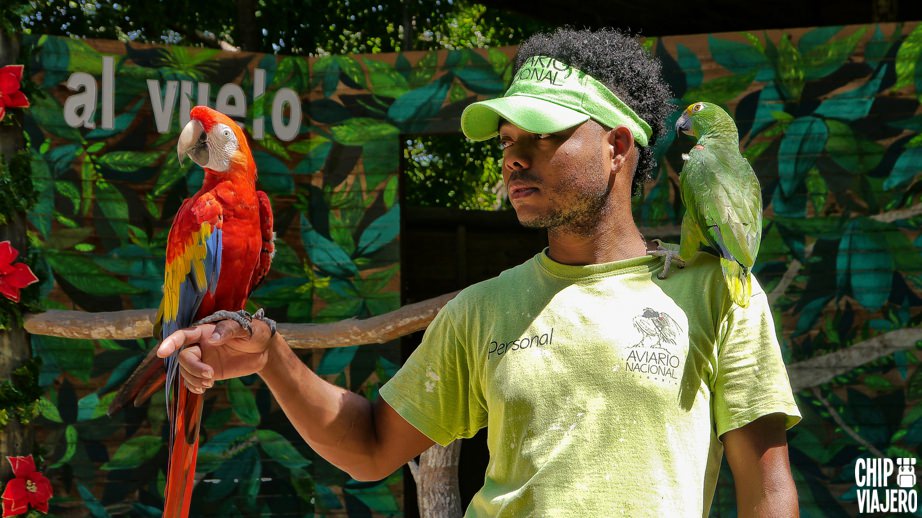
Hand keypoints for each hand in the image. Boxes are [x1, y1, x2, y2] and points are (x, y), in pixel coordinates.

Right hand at [156, 317, 274, 392]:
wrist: (264, 350)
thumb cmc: (254, 332)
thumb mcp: (245, 328)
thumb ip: (228, 331)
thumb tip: (212, 339)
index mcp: (206, 331)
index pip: (183, 335)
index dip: (170, 342)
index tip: (162, 352)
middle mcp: (201, 345)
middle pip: (184, 358)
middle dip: (192, 368)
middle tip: (210, 376)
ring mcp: (204, 360)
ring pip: (186, 371)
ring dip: (193, 379)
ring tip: (210, 382)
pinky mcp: (209, 372)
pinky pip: (193, 381)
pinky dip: (194, 387)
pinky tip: (202, 389)